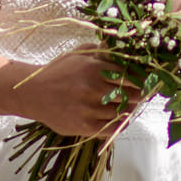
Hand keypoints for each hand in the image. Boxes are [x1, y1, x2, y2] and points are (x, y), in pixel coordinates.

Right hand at [13, 51, 139, 138]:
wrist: (32, 93)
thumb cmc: (58, 71)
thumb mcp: (79, 54)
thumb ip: (102, 52)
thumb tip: (126, 51)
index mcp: (95, 68)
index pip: (131, 76)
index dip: (142, 80)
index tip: (147, 81)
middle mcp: (94, 89)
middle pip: (132, 95)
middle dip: (139, 95)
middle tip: (142, 94)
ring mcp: (89, 109)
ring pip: (122, 113)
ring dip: (129, 110)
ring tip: (129, 106)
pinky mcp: (84, 126)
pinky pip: (111, 129)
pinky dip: (118, 124)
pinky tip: (118, 119)